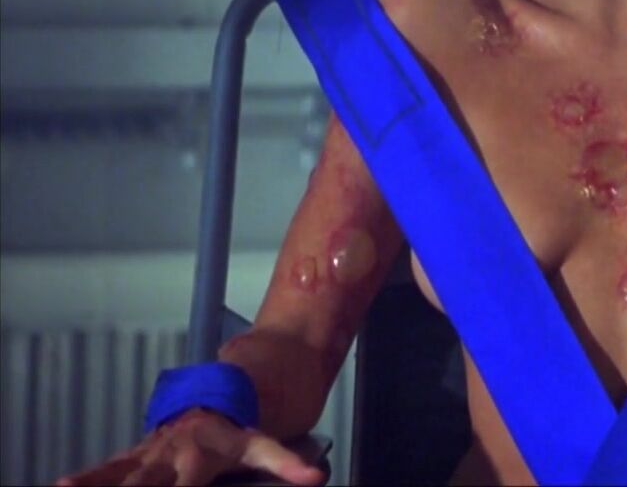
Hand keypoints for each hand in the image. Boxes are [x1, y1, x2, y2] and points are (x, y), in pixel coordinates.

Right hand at [55, 408, 326, 485]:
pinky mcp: (136, 455)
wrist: (218, 398)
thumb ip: (286, 463)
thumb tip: (315, 477)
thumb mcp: (264, 445)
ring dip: (94, 483)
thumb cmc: (239, 429)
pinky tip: (61, 484)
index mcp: (199, 456)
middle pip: (144, 483)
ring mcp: (150, 454)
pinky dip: (85, 476)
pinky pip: (107, 468)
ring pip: (118, 474)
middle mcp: (169, 456)